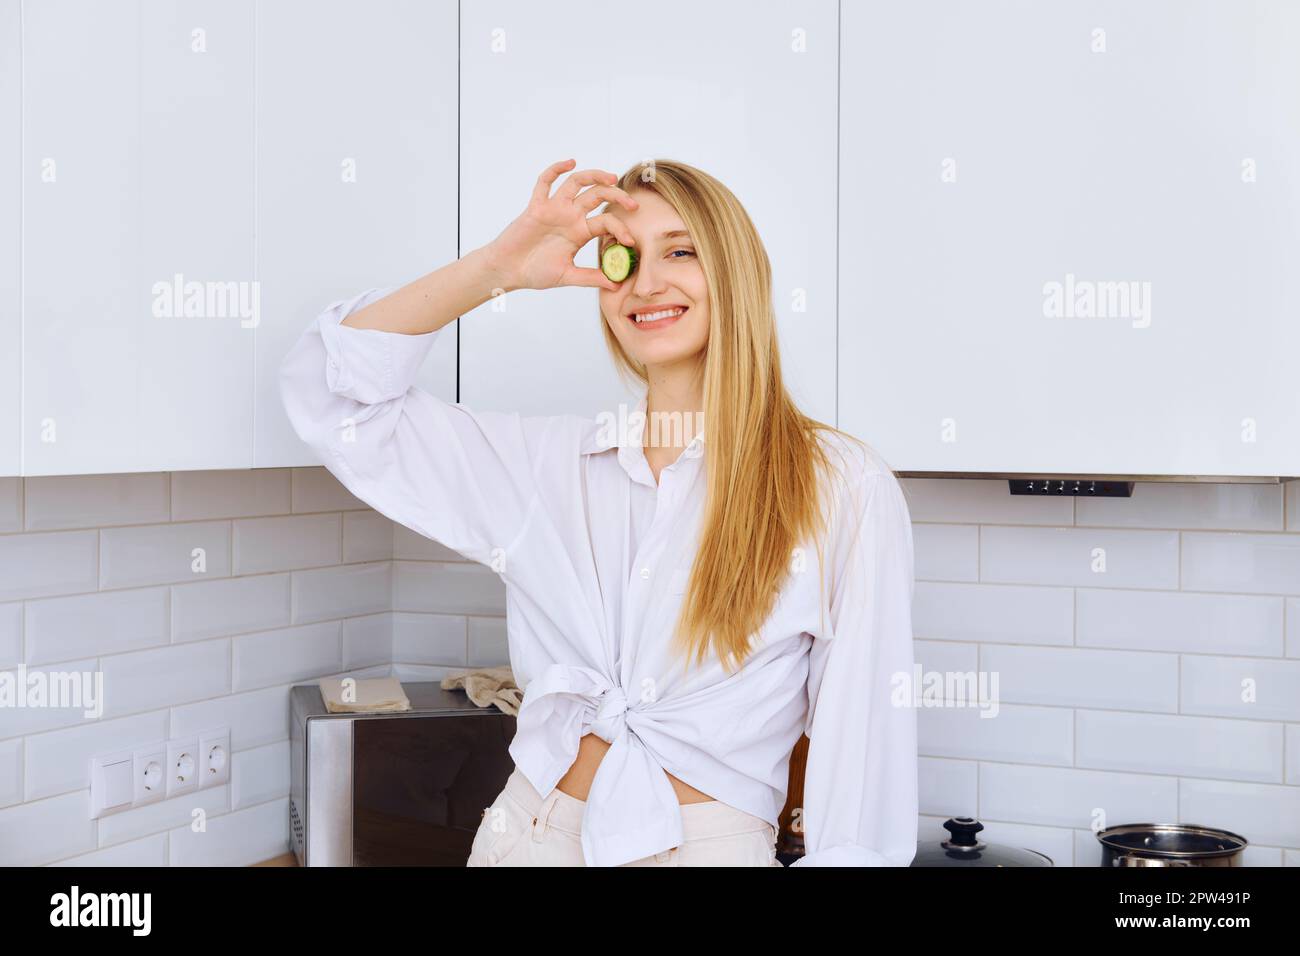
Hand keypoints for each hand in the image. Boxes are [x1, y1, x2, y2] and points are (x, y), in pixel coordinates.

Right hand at [481, 159, 639, 291]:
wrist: (508, 271)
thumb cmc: (535, 273)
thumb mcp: (567, 276)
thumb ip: (590, 278)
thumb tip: (615, 285)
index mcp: (580, 232)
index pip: (606, 221)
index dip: (621, 228)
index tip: (630, 241)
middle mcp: (570, 216)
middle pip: (598, 195)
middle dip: (617, 196)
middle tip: (633, 205)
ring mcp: (554, 209)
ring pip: (577, 183)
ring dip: (595, 176)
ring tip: (611, 178)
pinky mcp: (536, 206)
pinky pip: (545, 182)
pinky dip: (556, 169)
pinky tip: (570, 163)